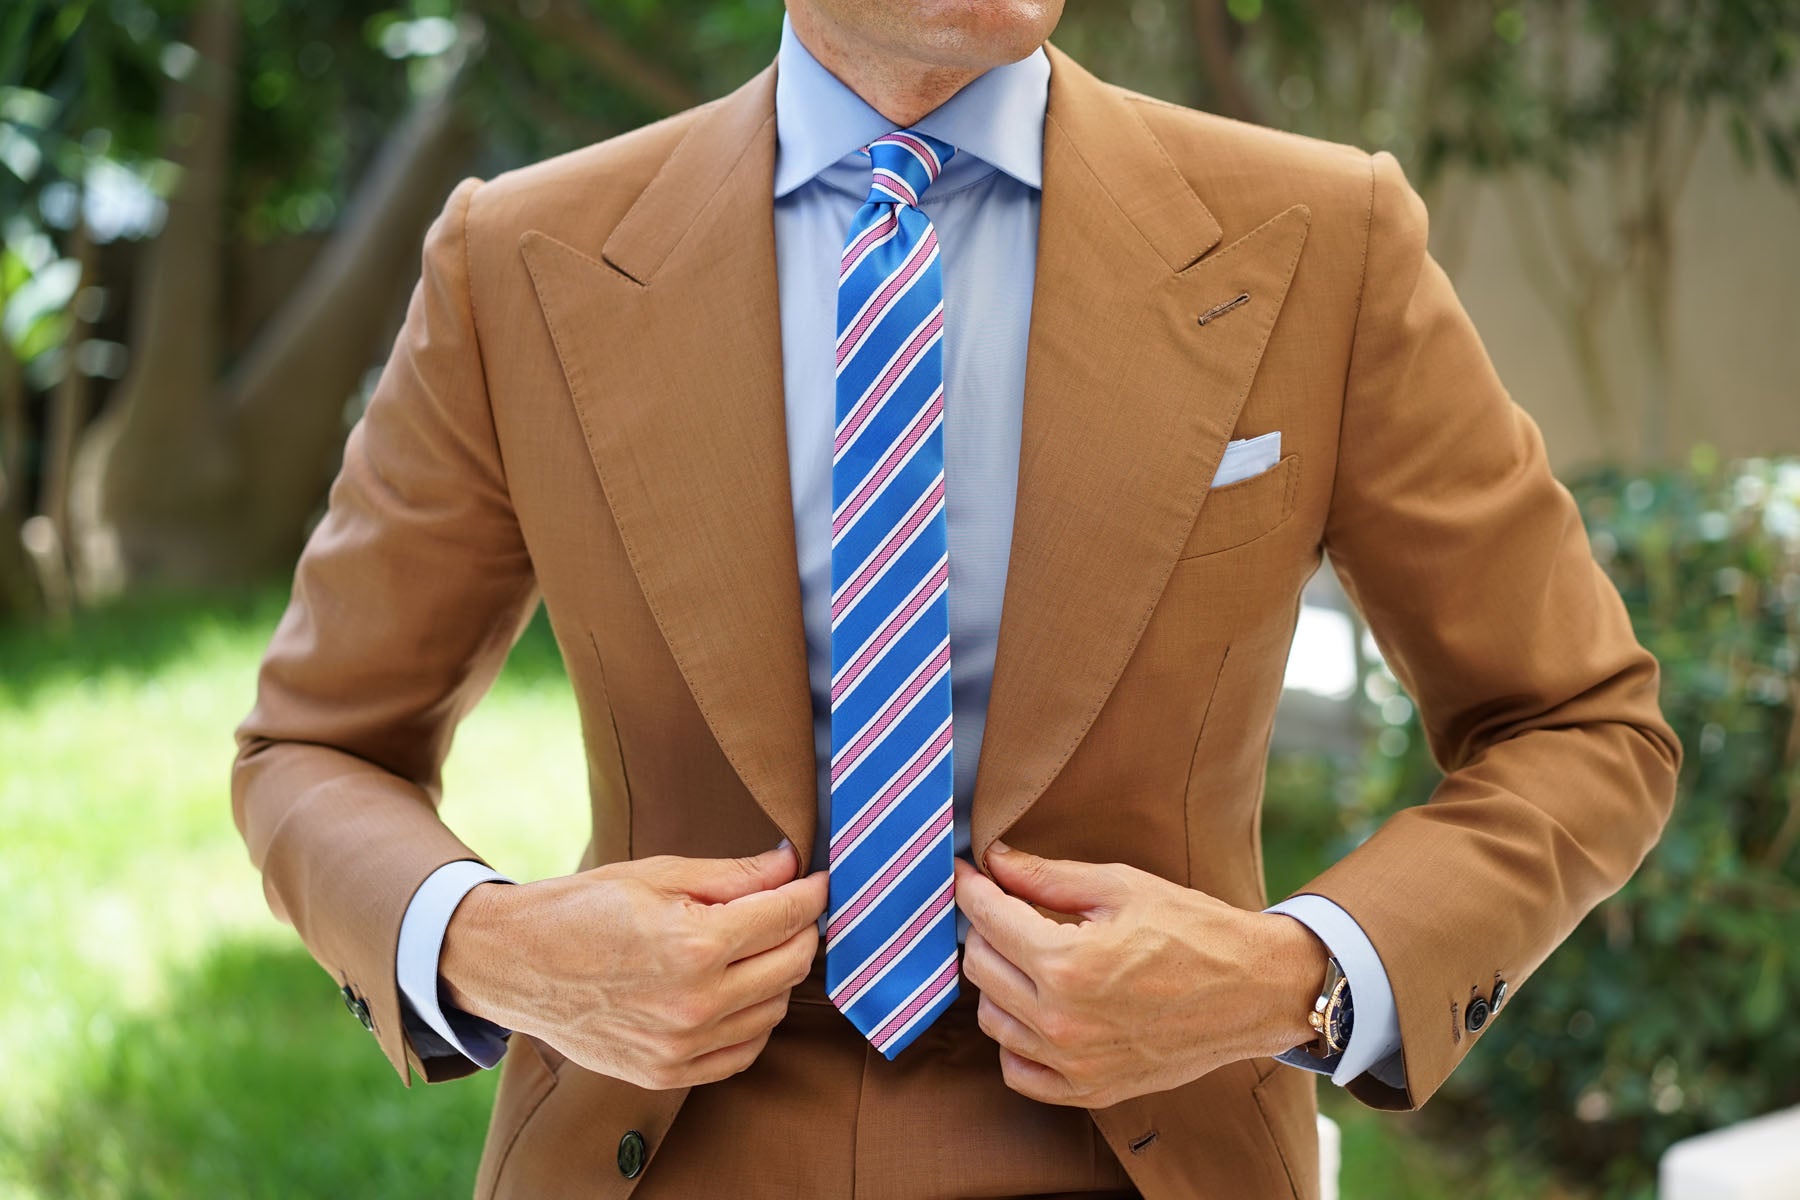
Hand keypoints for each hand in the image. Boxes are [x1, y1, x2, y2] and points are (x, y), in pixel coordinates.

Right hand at [440, 843, 827, 1090]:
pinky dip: (753, 1021)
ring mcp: (682, 1046)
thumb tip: (790, 864)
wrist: (514, 964)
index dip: (811, 893)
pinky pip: (743, 1052)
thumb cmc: (582, 910)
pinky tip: (738, 990)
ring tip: (756, 945)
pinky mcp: (667, 1071)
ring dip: (778, 975)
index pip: (787, 917)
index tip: (817, 881)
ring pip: (774, 1010)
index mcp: (696, 946)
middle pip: (791, 964)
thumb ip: (733, 875)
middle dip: (801, 930)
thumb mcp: (658, 875)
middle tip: (789, 908)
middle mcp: (696, 1004)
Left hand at [953, 842, 1326, 1108]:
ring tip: (1027, 955)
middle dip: (984, 930)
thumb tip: (995, 861)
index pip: (988, 919)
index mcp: (1068, 964)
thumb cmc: (1194, 930)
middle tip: (1005, 908)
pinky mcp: (1090, 1089)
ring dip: (998, 981)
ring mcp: (1075, 1063)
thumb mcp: (1120, 887)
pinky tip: (1035, 1009)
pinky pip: (1018, 1071)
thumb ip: (1048, 877)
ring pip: (992, 1019)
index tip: (966, 873)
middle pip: (980, 968)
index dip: (970, 888)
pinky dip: (1015, 1040)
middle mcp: (1063, 1021)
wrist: (1254, 990)